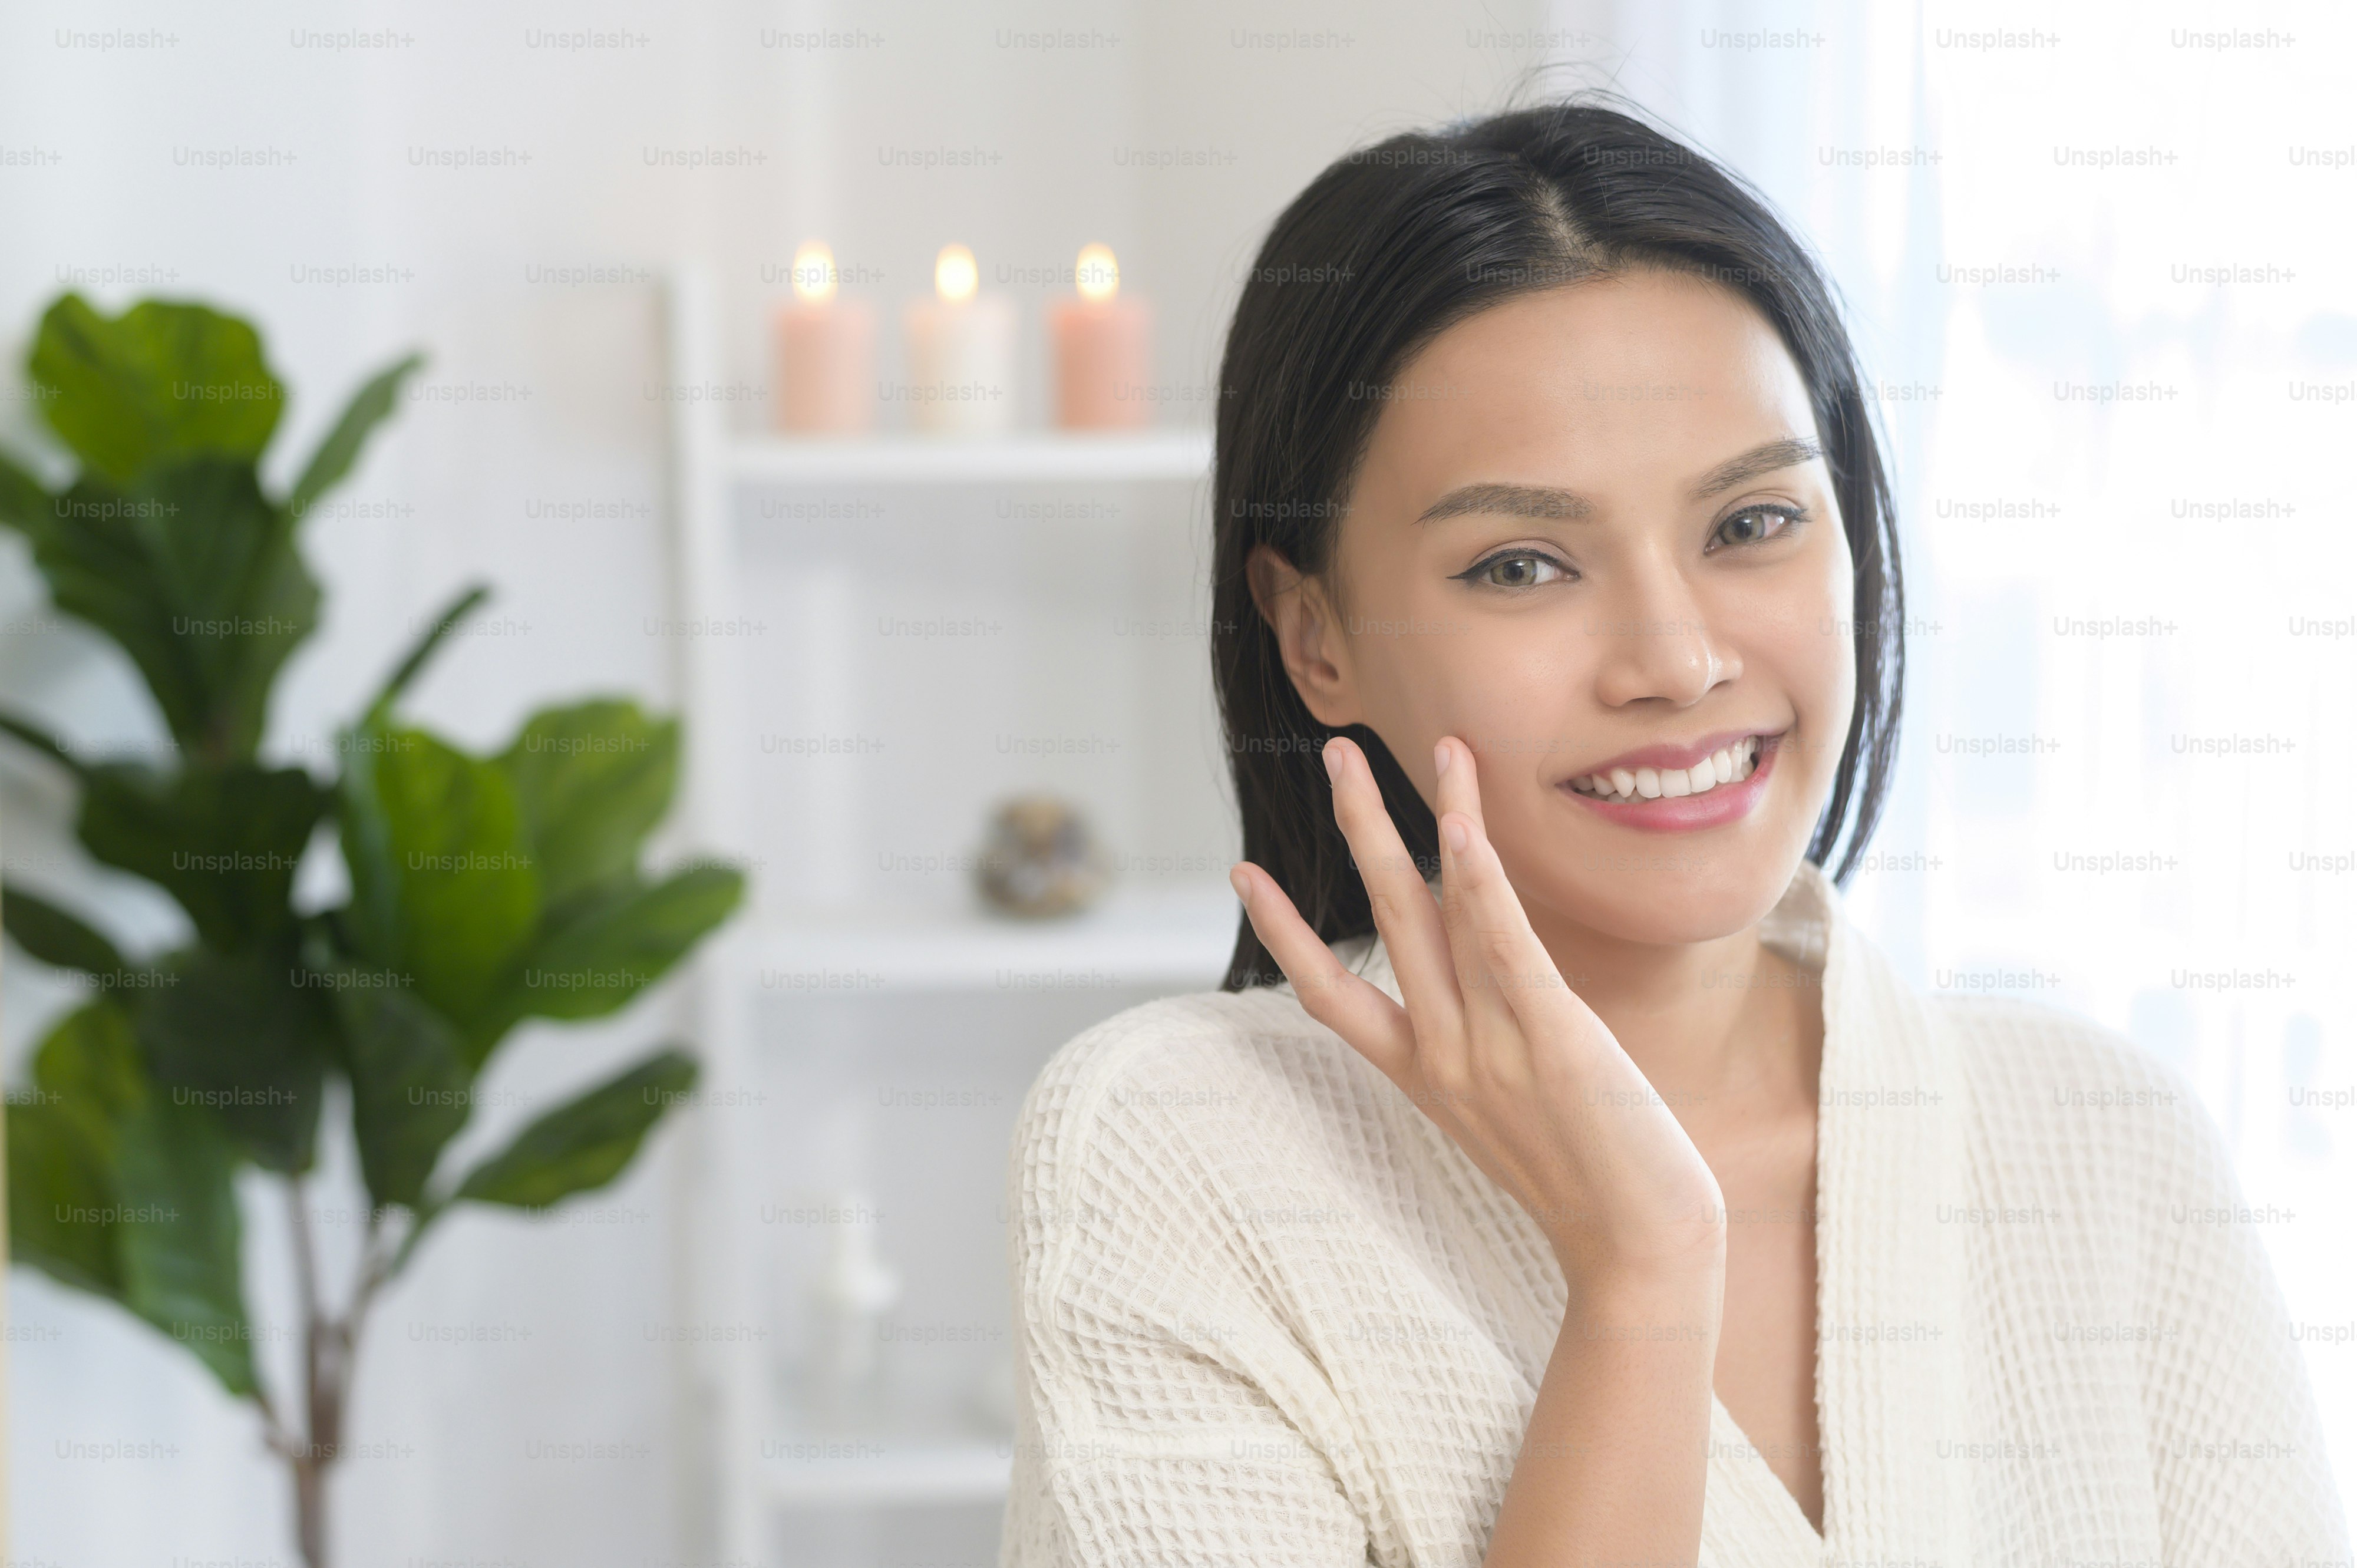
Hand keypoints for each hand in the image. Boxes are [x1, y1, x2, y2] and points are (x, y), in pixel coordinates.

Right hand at [1230, 734, 1726, 1285]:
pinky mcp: (1550, 1038)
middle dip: (1358, 826)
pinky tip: (1460, 824)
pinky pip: (1501, 945)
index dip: (1282, 931)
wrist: (1641, 1255)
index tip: (1241, 873)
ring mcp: (1490, 1046)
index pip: (1330, 993)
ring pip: (1442, 911)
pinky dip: (1479, 881)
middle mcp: (1443, 1054)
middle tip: (1335, 749)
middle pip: (1384, 918)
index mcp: (1425, 1075)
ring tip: (1432, 745)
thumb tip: (1489, 994)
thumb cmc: (1592, 1184)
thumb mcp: (1514, 1112)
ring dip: (1430, 818)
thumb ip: (1488, 1047)